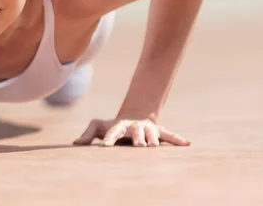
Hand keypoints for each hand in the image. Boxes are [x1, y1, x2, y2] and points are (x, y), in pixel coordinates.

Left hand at [73, 118, 189, 146]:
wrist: (134, 114)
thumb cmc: (113, 125)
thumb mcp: (98, 126)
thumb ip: (88, 134)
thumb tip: (75, 144)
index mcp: (119, 126)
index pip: (113, 132)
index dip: (109, 139)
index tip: (105, 147)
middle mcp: (134, 127)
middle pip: (136, 132)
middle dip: (138, 138)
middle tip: (139, 146)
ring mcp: (148, 128)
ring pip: (152, 134)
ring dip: (154, 139)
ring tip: (155, 146)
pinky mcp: (159, 131)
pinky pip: (170, 135)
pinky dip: (178, 139)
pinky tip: (187, 144)